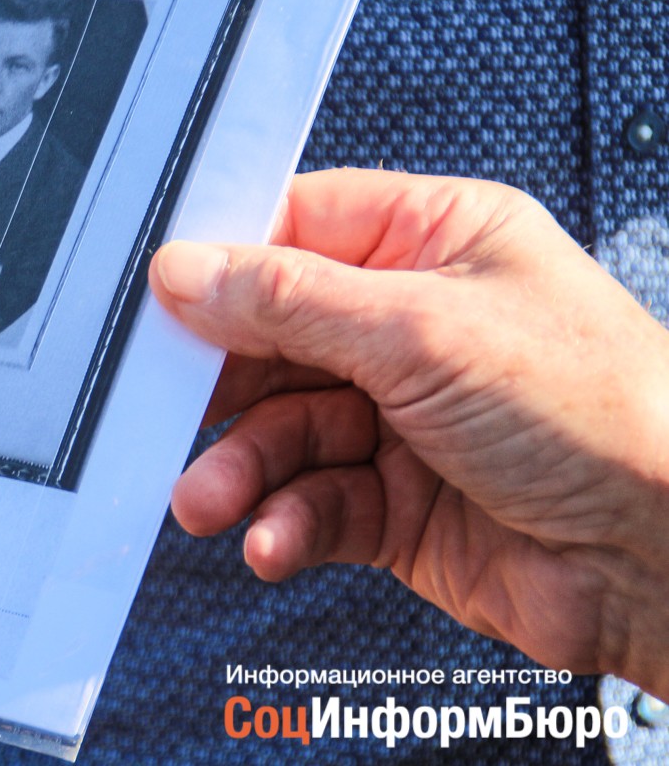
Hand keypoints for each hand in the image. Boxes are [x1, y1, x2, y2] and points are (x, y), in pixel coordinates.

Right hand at [150, 168, 668, 697]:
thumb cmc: (603, 413)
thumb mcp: (424, 330)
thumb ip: (291, 301)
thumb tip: (190, 269)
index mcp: (433, 243)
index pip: (296, 229)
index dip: (224, 262)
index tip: (162, 298)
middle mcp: (411, 325)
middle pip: (272, 338)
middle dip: (220, 385)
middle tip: (165, 410)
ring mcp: (401, 415)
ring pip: (281, 429)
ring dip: (240, 467)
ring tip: (213, 498)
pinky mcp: (394, 500)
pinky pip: (309, 500)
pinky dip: (283, 521)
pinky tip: (273, 537)